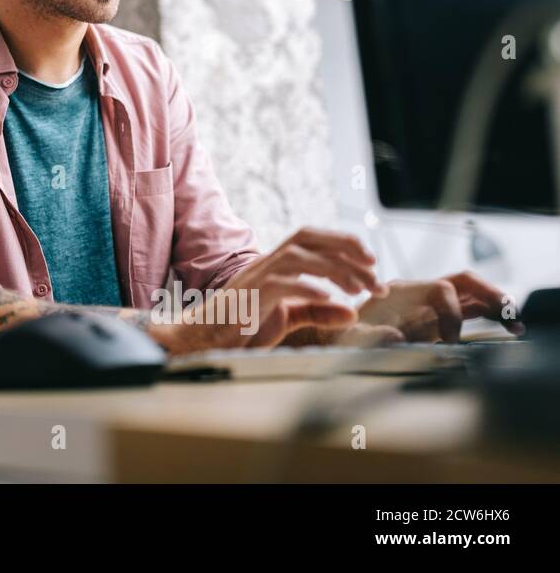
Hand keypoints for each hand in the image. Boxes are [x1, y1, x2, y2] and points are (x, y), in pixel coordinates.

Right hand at [151, 227, 386, 354]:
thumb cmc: (239, 327)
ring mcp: (255, 277)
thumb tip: (352, 312)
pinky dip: (308, 288)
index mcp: (276, 265)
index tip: (372, 261)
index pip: (311, 238)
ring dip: (333, 269)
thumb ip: (317, 313)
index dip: (343, 242)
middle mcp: (266, 263)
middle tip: (374, 272)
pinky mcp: (249, 297)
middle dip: (345, 248)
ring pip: (297, 256)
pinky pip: (280, 284)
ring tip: (358, 289)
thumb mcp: (285, 318)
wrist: (201, 338)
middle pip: (307, 237)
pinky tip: (330, 299)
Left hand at [354, 271, 523, 342]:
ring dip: (494, 304)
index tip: (450, 341)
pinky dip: (488, 314)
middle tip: (506, 314)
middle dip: (487, 294)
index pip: (439, 289)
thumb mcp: (346, 336)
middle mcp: (417, 292)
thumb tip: (395, 336)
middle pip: (460, 281)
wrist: (331, 333)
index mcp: (399, 291)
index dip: (452, 313)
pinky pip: (468, 309)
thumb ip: (368, 335)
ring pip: (469, 293)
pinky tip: (506, 326)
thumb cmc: (338, 335)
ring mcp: (428, 304)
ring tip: (515, 323)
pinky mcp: (435, 318)